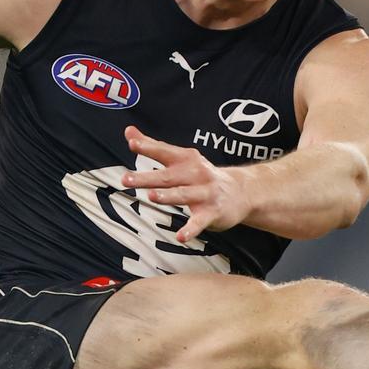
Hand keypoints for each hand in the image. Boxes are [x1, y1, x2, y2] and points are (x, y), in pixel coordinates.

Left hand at [119, 125, 250, 242]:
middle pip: (168, 176)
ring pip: (184, 195)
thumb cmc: (202, 175)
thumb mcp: (181, 158)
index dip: (148, 147)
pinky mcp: (212, 212)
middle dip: (147, 177)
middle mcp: (195, 173)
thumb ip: (153, 146)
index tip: (132, 142)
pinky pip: (199, 222)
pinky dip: (191, 229)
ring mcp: (205, 193)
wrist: (242, 191)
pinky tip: (181, 237)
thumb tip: (128, 131)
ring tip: (152, 196)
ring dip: (168, 196)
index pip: (164, 151)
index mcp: (185, 159)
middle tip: (126, 179)